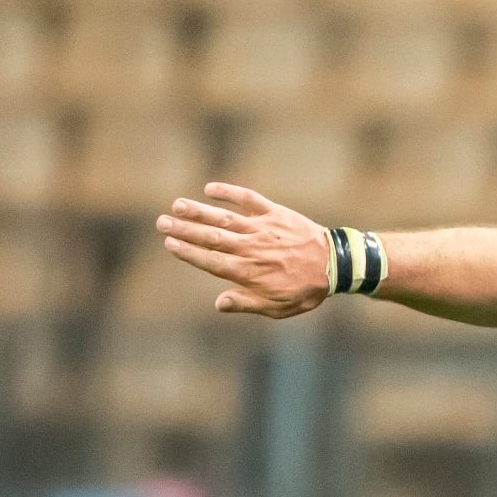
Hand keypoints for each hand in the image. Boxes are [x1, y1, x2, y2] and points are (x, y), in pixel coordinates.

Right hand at [156, 183, 330, 317]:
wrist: (335, 266)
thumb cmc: (305, 290)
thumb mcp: (277, 307)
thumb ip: (247, 303)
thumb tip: (219, 303)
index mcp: (247, 272)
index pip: (209, 260)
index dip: (188, 252)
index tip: (169, 243)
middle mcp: (250, 248)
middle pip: (210, 237)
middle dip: (184, 229)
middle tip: (161, 222)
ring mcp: (261, 228)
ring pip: (223, 218)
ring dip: (198, 211)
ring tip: (177, 205)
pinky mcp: (275, 213)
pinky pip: (248, 199)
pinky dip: (229, 193)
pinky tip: (210, 189)